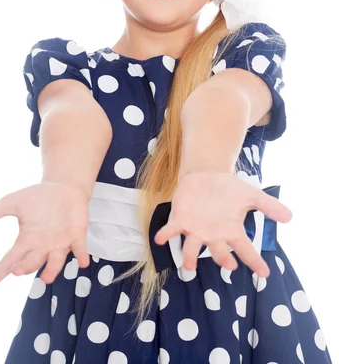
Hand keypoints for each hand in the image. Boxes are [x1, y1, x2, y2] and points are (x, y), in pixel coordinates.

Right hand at [0, 182, 89, 291]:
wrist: (63, 187)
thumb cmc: (38, 198)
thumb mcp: (13, 202)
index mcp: (27, 240)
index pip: (10, 260)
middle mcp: (43, 246)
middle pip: (32, 262)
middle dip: (25, 268)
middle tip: (17, 270)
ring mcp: (61, 242)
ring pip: (56, 261)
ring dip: (52, 269)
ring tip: (46, 277)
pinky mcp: (77, 235)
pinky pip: (80, 248)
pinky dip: (81, 255)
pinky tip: (83, 262)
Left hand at [154, 171, 291, 276]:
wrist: (205, 176)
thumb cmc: (228, 189)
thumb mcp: (251, 195)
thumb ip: (268, 206)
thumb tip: (290, 216)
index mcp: (231, 231)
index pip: (246, 250)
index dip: (255, 262)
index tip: (265, 273)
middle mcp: (213, 235)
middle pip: (219, 253)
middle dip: (223, 259)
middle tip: (229, 265)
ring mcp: (196, 230)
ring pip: (192, 248)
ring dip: (190, 257)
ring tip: (189, 265)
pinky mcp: (180, 220)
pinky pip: (172, 231)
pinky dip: (165, 235)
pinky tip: (160, 239)